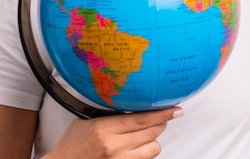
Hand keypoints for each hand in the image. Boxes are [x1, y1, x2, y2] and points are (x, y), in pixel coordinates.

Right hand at [45, 107, 182, 158]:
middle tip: (163, 116)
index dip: (162, 113)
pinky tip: (138, 146)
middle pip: (152, 132)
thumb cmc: (73, 143)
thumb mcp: (87, 120)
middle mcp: (113, 146)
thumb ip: (109, 111)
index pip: (141, 119)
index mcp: (104, 129)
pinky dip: (145, 151)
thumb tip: (133, 98)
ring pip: (153, 148)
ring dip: (153, 139)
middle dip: (161, 123)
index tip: (175, 109)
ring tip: (145, 133)